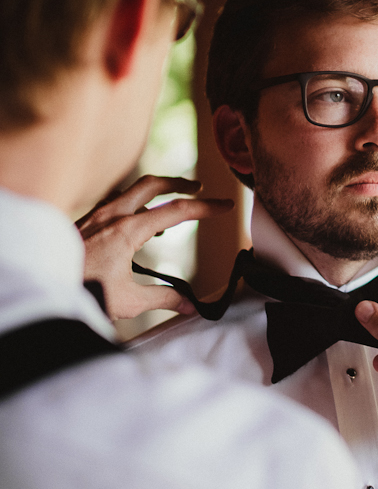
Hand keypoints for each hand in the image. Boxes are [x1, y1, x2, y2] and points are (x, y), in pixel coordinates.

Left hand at [78, 174, 232, 319]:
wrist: (41, 288)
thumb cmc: (82, 294)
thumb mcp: (128, 301)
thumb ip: (163, 298)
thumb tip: (191, 306)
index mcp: (127, 230)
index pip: (176, 211)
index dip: (206, 207)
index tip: (226, 205)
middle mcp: (112, 215)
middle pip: (153, 184)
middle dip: (180, 183)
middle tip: (199, 188)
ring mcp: (96, 215)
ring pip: (132, 190)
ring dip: (155, 191)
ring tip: (169, 207)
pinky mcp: (85, 222)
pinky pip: (115, 201)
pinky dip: (133, 202)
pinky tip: (135, 220)